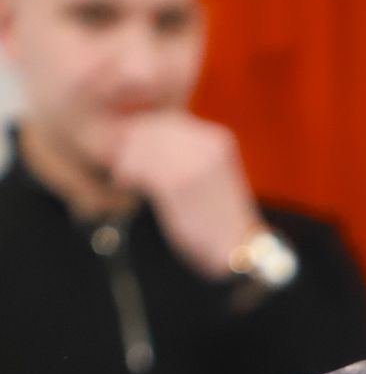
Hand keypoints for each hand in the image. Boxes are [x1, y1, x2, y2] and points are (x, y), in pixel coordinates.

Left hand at [104, 111, 266, 281]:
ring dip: (125, 160)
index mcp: (217, 138)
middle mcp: (205, 143)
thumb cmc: (219, 222)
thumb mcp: (209, 175)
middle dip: (131, 144)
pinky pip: (136, 166)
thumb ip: (184, 153)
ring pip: (140, 145)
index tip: (129, 145)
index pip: (169, 119)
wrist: (239, 254)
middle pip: (151, 128)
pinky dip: (125, 174)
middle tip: (119, 162)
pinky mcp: (174, 183)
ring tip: (122, 176)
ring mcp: (190, 161)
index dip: (144, 131)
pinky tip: (124, 184)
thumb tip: (142, 139)